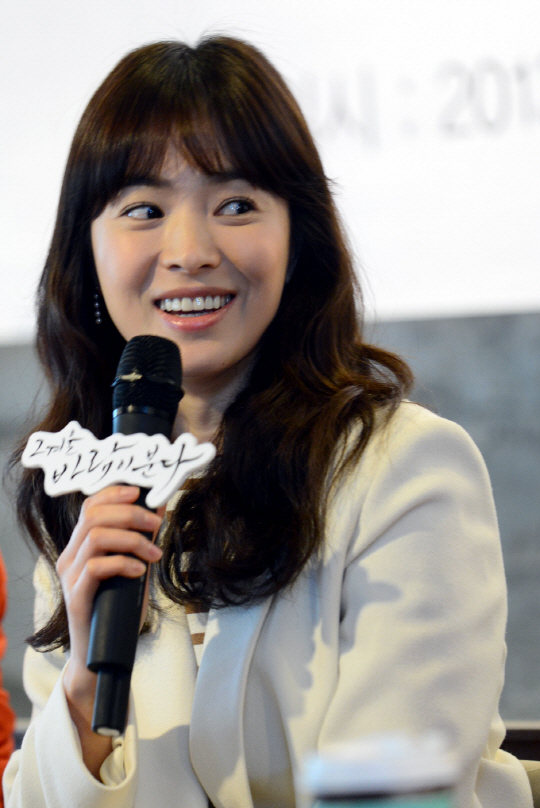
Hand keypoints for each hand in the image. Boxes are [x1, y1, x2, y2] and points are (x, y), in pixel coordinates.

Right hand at [57, 485, 161, 775]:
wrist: (100, 656)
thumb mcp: (132, 568)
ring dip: (132, 539)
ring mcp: (70, 577)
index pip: (89, 506)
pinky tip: (140, 571)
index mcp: (80, 547)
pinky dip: (123, 563)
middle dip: (131, 514)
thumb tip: (159, 509)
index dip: (114, 493)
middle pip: (94, 516)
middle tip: (158, 524)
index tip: (141, 493)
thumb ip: (140, 542)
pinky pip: (97, 567)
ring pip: (96, 537)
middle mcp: (69, 558)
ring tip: (154, 552)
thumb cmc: (117, 610)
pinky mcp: (76, 597)